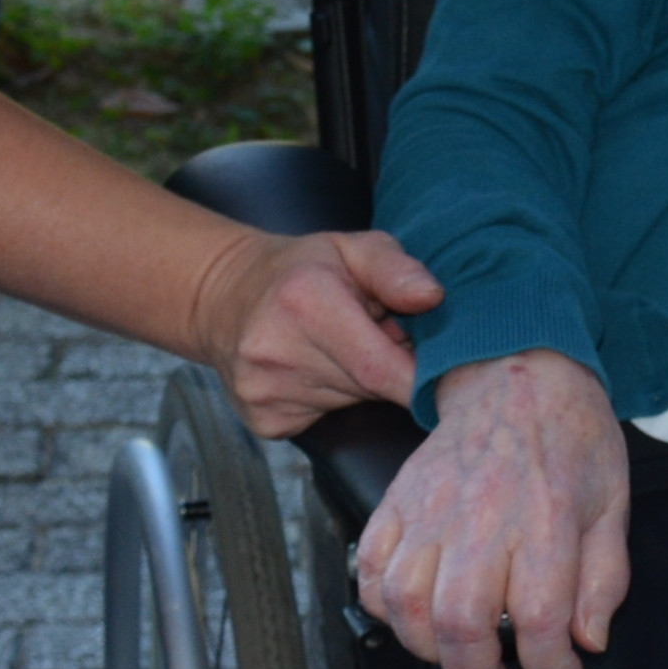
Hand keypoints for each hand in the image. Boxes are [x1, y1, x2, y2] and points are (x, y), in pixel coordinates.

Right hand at [200, 226, 442, 441]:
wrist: (224, 295)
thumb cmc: (301, 268)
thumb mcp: (351, 247)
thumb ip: (395, 268)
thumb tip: (431, 297)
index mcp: (305, 301)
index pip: (380, 366)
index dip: (419, 377)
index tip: (444, 372)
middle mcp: (276, 351)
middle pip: (370, 387)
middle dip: (390, 367)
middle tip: (378, 335)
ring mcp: (263, 391)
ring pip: (349, 404)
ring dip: (361, 382)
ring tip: (341, 347)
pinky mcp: (263, 421)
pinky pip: (323, 420)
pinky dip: (332, 398)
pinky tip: (314, 369)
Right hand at [354, 351, 631, 668]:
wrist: (518, 375)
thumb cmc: (571, 440)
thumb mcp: (612, 505)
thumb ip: (604, 579)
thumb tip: (587, 642)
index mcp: (545, 520)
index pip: (537, 620)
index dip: (549, 666)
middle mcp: (482, 518)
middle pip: (461, 623)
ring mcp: (430, 510)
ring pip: (407, 606)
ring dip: (429, 648)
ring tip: (457, 652)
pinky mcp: (396, 503)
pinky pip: (372, 572)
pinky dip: (385, 607)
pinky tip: (416, 615)